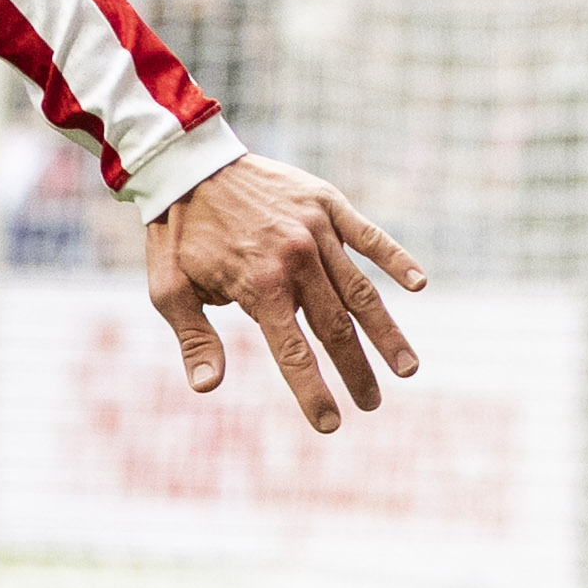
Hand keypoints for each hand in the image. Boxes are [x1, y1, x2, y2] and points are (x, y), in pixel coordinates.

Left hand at [147, 150, 424, 432]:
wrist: (184, 164)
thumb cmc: (176, 232)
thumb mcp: (169, 287)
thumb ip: (194, 338)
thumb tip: (207, 388)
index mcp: (259, 284)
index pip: (293, 352)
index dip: (313, 391)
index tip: (330, 424)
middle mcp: (296, 259)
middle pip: (336, 328)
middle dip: (356, 371)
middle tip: (371, 403)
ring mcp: (316, 229)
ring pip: (361, 290)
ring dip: (387, 331)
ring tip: (408, 367)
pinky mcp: (326, 202)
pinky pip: (369, 234)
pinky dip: (396, 258)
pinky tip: (419, 284)